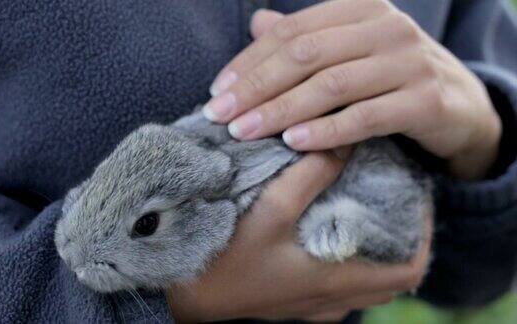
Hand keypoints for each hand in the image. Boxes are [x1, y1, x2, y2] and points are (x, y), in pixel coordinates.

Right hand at [167, 152, 432, 322]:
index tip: (419, 201)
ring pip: (364, 282)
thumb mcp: (270, 209)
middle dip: (400, 238)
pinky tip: (327, 233)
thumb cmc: (225, 257)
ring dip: (373, 249)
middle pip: (390, 276)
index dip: (424, 236)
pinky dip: (345, 261)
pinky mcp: (292, 302)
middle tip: (393, 199)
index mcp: (336, 281)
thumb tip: (343, 144)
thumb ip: (310, 174)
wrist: (183, 294)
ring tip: (364, 210)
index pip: (408, 269)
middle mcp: (331, 299)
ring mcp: (312, 305)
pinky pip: (337, 286)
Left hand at [204, 0, 500, 179]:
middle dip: (255, 87)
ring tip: (244, 132)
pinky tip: (293, 142)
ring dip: (281, 110)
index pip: (292, 32)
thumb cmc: (392, 77)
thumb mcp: (350, 52)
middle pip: (305, 55)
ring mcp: (409, 62)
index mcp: (361, 9)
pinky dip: (326, 130)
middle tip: (219, 116)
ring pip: (331, 85)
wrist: (461, 106)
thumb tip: (256, 23)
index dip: (249, 61)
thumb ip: (307, 38)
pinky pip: (365, 117)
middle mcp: (386, 28)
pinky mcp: (425, 101)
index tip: (218, 92)